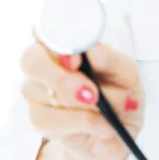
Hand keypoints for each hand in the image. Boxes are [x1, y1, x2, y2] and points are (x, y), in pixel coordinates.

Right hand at [20, 39, 144, 159]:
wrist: (120, 129)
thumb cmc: (121, 91)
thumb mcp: (126, 73)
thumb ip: (109, 59)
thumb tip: (93, 49)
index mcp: (63, 41)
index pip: (45, 30)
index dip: (56, 43)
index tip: (75, 58)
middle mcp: (43, 62)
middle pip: (31, 61)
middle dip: (62, 79)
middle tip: (92, 94)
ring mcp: (36, 91)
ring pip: (43, 96)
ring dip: (84, 108)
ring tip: (110, 111)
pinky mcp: (39, 119)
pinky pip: (53, 121)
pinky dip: (85, 124)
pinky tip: (103, 125)